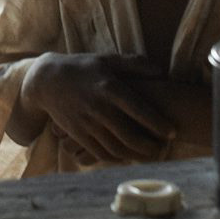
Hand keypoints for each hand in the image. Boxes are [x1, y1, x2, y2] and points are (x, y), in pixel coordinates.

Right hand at [18, 54, 175, 161]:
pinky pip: (100, 153)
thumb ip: (134, 65)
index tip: (173, 132)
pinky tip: (128, 156)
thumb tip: (161, 71)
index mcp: (109, 88)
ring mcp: (87, 124)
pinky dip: (117, 158)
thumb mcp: (107, 60)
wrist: (46, 81)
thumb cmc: (82, 68)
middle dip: (150, 146)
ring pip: (116, 148)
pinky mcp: (78, 135)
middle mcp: (99, 108)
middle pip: (130, 135)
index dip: (158, 124)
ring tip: (150, 156)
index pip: (139, 110)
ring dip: (136, 155)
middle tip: (164, 148)